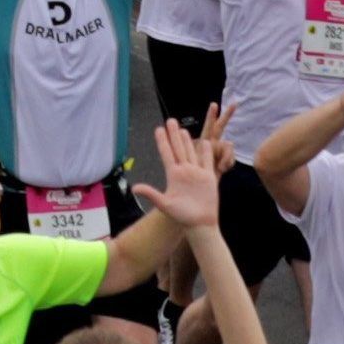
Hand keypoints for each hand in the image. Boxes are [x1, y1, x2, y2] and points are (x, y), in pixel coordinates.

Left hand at [148, 113, 224, 232]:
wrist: (200, 224)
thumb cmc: (182, 216)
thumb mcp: (165, 204)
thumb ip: (151, 194)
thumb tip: (134, 188)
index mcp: (173, 175)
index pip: (166, 154)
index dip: (162, 141)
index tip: (158, 129)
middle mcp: (184, 172)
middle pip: (178, 148)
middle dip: (174, 134)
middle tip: (170, 120)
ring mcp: (196, 173)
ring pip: (191, 152)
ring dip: (187, 140)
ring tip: (182, 129)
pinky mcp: (208, 177)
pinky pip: (207, 161)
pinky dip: (206, 151)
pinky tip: (204, 142)